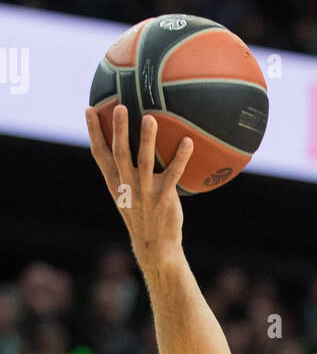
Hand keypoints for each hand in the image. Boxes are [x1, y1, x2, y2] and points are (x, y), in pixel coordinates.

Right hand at [85, 105, 194, 269]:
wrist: (155, 246)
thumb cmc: (143, 217)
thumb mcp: (127, 196)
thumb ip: (124, 175)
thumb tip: (127, 151)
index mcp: (115, 183)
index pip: (100, 154)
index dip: (94, 131)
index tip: (90, 109)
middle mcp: (127, 186)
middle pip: (119, 153)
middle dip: (118, 130)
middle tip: (120, 107)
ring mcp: (145, 192)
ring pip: (144, 161)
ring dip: (146, 139)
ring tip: (150, 118)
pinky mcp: (164, 198)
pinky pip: (173, 174)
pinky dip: (181, 158)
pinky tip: (188, 142)